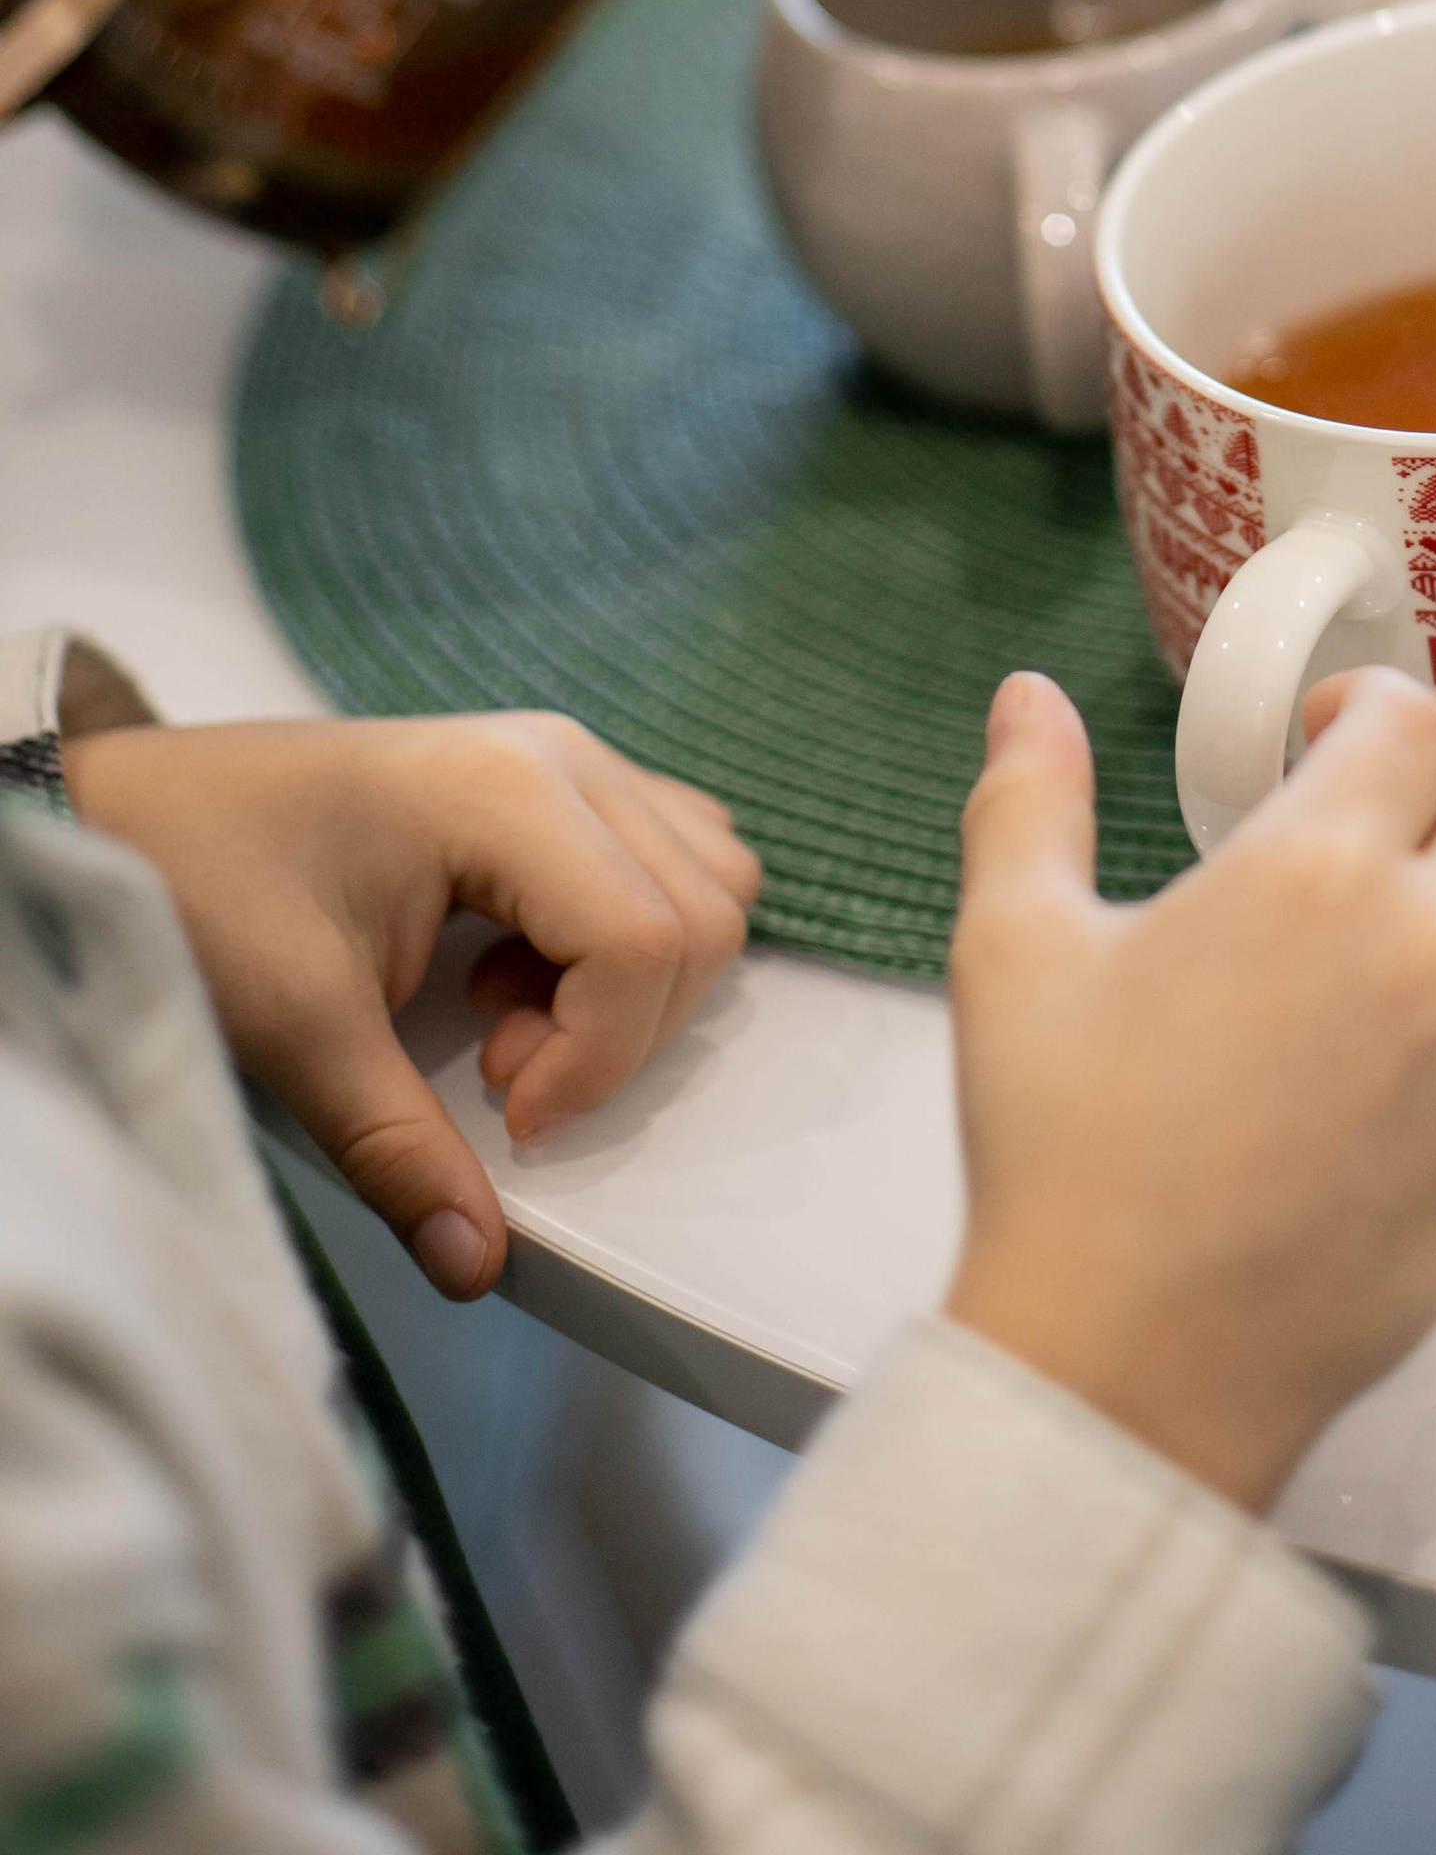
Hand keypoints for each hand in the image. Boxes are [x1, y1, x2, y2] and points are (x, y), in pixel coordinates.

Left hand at [60, 710, 761, 1301]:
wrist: (138, 805)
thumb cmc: (205, 883)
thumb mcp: (293, 1026)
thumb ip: (397, 1147)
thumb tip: (477, 1266)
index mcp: (508, 790)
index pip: (649, 939)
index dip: (598, 1058)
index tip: (507, 1115)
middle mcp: (564, 755)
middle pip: (704, 915)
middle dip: (620, 1028)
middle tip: (496, 1063)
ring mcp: (569, 757)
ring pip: (710, 882)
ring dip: (634, 981)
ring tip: (507, 1010)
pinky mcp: (560, 779)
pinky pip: (672, 855)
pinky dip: (629, 935)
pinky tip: (520, 962)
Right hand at [943, 666, 1435, 1515]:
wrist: (1132, 1367)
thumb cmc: (1066, 1148)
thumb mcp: (1016, 950)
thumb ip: (1029, 801)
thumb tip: (1031, 694)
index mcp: (1322, 871)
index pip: (1418, 725)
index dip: (1369, 714)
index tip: (1321, 742)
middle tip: (1370, 840)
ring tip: (1398, 943)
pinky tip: (1391, 1071)